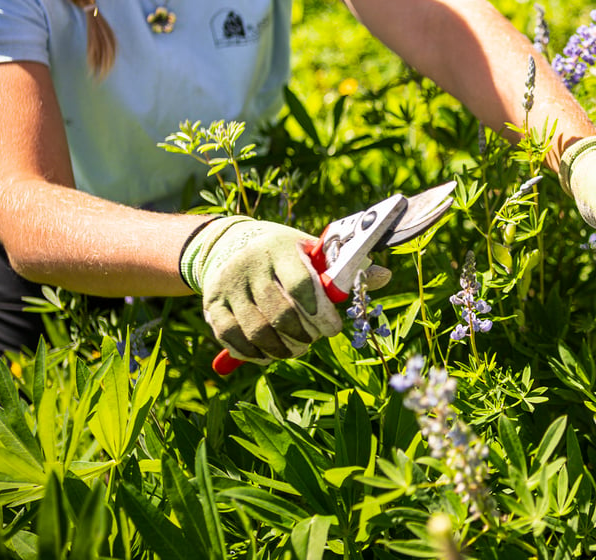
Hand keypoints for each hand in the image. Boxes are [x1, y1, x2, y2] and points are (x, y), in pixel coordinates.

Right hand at [180, 217, 386, 362]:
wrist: (227, 242)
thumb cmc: (282, 251)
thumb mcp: (311, 250)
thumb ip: (343, 267)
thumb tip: (384, 276)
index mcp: (280, 248)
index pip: (301, 284)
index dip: (320, 312)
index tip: (332, 329)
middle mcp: (250, 265)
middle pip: (280, 313)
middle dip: (303, 335)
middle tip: (314, 340)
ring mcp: (227, 285)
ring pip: (257, 330)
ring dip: (282, 349)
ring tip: (296, 349)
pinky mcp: (211, 304)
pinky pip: (233, 338)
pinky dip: (254, 353)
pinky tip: (269, 354)